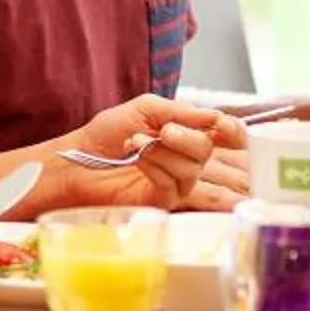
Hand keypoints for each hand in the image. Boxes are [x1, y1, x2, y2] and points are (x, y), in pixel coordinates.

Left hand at [62, 97, 246, 211]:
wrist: (78, 159)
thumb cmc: (106, 135)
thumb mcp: (146, 108)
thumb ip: (181, 111)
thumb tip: (214, 117)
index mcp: (187, 134)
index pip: (226, 136)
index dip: (231, 131)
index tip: (221, 125)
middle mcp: (186, 160)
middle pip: (209, 151)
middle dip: (186, 138)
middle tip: (163, 130)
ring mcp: (176, 183)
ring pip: (192, 168)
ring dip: (162, 151)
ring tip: (135, 142)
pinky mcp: (163, 201)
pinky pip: (173, 183)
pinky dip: (154, 165)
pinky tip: (136, 158)